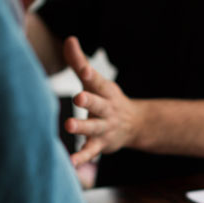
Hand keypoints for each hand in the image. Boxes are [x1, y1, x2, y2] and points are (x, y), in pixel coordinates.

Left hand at [63, 36, 141, 165]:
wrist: (135, 125)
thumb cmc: (106, 99)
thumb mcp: (96, 81)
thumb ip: (79, 62)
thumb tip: (70, 39)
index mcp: (104, 91)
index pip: (97, 81)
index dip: (89, 73)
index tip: (83, 69)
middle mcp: (106, 109)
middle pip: (98, 104)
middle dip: (89, 100)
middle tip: (78, 97)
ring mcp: (105, 127)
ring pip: (93, 128)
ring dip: (82, 127)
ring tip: (69, 125)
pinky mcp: (101, 144)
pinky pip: (91, 151)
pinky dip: (82, 157)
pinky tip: (71, 162)